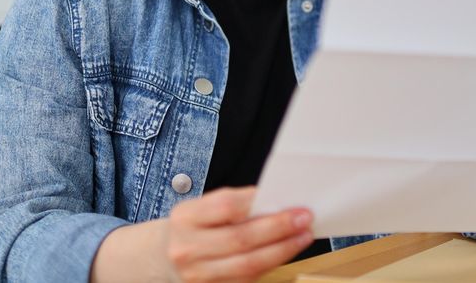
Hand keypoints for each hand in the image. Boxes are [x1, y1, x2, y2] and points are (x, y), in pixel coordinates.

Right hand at [164, 187, 313, 282]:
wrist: (171, 256)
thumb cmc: (197, 226)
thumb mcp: (207, 206)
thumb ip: (238, 203)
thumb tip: (279, 201)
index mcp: (185, 218)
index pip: (226, 207)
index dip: (260, 203)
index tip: (289, 201)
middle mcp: (187, 249)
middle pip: (241, 238)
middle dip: (279, 228)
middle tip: (305, 219)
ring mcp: (198, 275)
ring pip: (248, 264)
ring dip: (282, 250)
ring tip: (303, 236)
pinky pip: (248, 279)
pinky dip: (271, 264)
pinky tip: (286, 251)